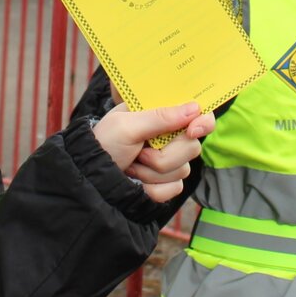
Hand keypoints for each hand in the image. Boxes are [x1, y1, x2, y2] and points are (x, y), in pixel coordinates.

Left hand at [93, 101, 211, 204]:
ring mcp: (171, 160)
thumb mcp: (127, 125)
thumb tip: (195, 108)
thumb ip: (160, 117)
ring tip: (132, 164)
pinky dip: (152, 188)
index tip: (193, 129)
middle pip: (193, 146)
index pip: (198, 113)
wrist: (91, 178)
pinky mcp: (167, 183)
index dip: (203, 121)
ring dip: (152, 172)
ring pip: (183, 170)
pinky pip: (174, 188)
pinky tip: (136, 180)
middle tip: (140, 152)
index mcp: (163, 114)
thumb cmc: (104, 144)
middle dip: (164, 155)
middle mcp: (171, 136)